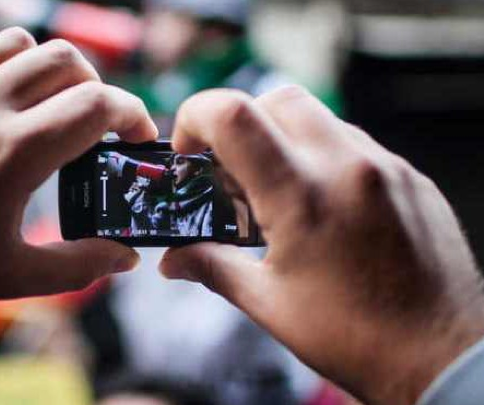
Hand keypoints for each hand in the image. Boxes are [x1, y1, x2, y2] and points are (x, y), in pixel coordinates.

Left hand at [0, 28, 156, 309]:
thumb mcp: (9, 275)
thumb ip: (79, 266)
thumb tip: (125, 258)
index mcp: (15, 152)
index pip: (98, 105)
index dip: (132, 115)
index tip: (138, 138)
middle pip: (67, 60)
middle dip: (96, 88)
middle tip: (95, 124)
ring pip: (17, 42)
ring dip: (45, 69)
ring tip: (44, 105)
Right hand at [160, 87, 483, 404]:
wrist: (444, 356)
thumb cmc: (357, 337)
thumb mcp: (270, 304)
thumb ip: (213, 268)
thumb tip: (173, 262)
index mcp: (303, 196)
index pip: (234, 116)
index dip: (196, 118)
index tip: (190, 149)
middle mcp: (348, 166)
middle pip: (276, 99)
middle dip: (240, 124)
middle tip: (230, 171)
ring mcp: (386, 167)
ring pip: (318, 118)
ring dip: (282, 140)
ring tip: (275, 192)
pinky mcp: (409, 177)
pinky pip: (354, 143)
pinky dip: (321, 156)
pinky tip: (320, 202)